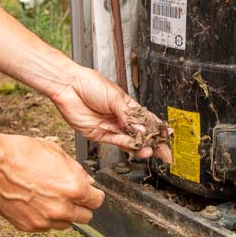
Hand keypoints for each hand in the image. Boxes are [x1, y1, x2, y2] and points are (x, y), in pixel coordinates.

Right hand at [0, 134, 104, 231]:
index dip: (93, 195)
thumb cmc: (21, 154)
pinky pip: (45, 226)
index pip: (97, 201)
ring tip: (50, 197)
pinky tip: (36, 201)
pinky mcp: (28, 226)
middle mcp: (61, 208)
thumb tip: (87, 181)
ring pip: (65, 224)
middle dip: (81, 206)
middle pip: (85, 217)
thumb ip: (77, 170)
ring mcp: (44, 220)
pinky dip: (44, 217)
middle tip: (71, 196)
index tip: (90, 193)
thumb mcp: (56, 152)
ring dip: (63, 213)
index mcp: (73, 188)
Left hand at [49, 67, 171, 162]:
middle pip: (140, 134)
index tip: (167, 137)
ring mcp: (110, 127)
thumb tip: (143, 128)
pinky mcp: (99, 134)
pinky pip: (116, 142)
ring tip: (150, 150)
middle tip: (163, 152)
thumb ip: (129, 115)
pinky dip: (127, 145)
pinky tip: (135, 146)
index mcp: (127, 106)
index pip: (147, 120)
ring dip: (140, 147)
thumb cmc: (90, 84)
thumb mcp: (114, 97)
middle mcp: (120, 118)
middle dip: (153, 143)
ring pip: (130, 141)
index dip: (157, 129)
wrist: (68, 86)